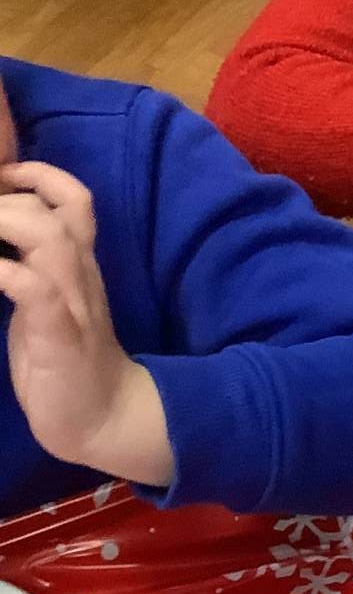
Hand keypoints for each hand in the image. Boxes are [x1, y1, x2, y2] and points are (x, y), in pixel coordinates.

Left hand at [0, 162, 173, 485]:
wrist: (103, 419)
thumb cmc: (65, 365)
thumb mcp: (45, 306)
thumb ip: (27, 271)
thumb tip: (0, 248)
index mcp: (78, 266)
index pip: (74, 200)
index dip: (38, 175)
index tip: (3, 175)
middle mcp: (81, 275)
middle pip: (56, 211)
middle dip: (6, 197)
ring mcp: (73, 303)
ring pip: (50, 240)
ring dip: (5, 223)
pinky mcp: (60, 336)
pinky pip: (34, 288)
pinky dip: (2, 271)